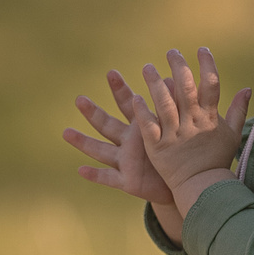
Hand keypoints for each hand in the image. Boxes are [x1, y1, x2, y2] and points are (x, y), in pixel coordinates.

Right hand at [64, 69, 176, 209]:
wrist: (187, 182)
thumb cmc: (182, 153)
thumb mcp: (178, 127)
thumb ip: (173, 105)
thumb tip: (171, 78)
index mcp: (140, 127)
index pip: (126, 104)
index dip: (119, 89)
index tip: (111, 72)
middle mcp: (128, 142)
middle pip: (106, 125)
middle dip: (93, 113)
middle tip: (79, 99)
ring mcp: (125, 162)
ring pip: (100, 150)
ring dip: (83, 142)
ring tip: (66, 132)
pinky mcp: (127, 182)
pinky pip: (108, 178)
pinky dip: (95, 175)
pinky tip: (80, 170)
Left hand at [134, 47, 251, 204]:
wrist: (203, 188)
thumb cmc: (217, 159)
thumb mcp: (232, 134)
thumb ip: (238, 111)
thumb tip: (248, 89)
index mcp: (210, 118)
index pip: (211, 85)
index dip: (207, 65)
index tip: (202, 49)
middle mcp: (193, 124)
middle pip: (185, 89)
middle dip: (179, 68)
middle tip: (171, 52)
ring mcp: (175, 135)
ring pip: (164, 104)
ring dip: (156, 84)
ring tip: (148, 68)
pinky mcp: (158, 148)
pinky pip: (149, 127)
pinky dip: (143, 112)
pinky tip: (136, 98)